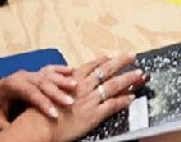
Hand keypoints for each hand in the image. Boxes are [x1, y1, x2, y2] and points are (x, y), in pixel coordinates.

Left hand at [0, 65, 79, 129]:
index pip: (29, 93)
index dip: (42, 103)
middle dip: (57, 92)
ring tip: (76, 86)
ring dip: (62, 80)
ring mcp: (30, 73)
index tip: (54, 115)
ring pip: (48, 74)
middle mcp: (23, 76)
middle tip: (70, 102)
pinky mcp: (35, 72)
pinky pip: (49, 69)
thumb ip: (7, 124)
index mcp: (11, 85)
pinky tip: (72, 71)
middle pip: (42, 82)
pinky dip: (61, 69)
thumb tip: (19, 133)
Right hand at [22, 56, 145, 141]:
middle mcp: (84, 86)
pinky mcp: (93, 115)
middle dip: (121, 61)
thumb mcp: (52, 91)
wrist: (40, 124)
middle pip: (107, 70)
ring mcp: (90, 100)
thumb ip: (63, 84)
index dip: (104, 60)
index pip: (92, 66)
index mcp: (74, 79)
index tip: (112, 55)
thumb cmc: (42, 110)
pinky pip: (112, 105)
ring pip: (114, 85)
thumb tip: (68, 80)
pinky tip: (132, 97)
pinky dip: (123, 100)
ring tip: (140, 74)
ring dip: (128, 79)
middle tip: (133, 55)